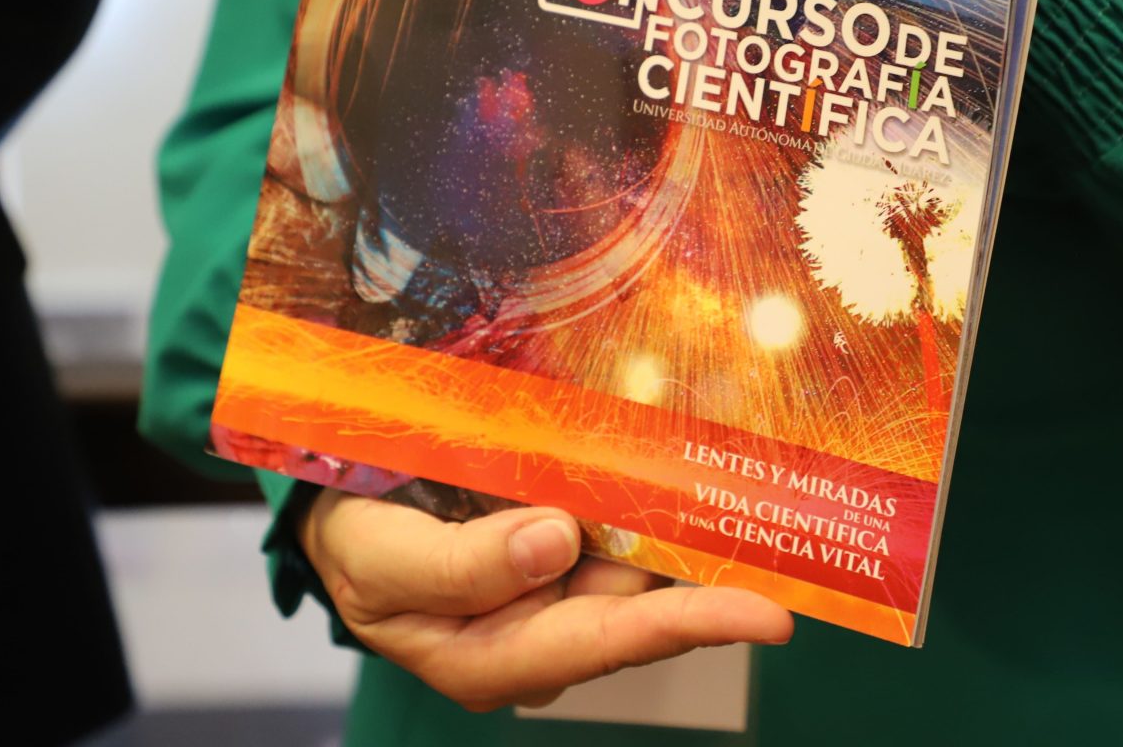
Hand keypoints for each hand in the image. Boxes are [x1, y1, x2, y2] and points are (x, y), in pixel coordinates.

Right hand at [299, 490, 792, 712]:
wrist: (340, 518)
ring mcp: (560, 588)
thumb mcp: (383, 564)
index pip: (608, 641)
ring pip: (643, 559)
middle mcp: (546, 630)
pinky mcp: (567, 546)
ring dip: (691, 524)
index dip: (690, 626)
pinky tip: (691, 466)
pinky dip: (655, 498)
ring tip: (748, 479)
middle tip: (782, 524)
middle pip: (645, 603)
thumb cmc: (357, 551)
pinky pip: (623, 524)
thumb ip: (462, 565)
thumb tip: (555, 540)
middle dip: (714, 570)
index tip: (769, 617)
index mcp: (498, 657)